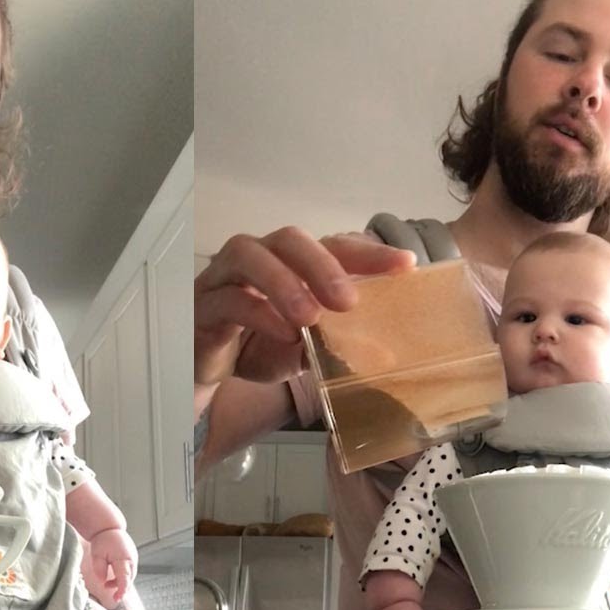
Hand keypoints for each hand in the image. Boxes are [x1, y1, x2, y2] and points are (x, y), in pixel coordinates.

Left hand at [89, 528, 137, 602]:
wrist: (109, 528)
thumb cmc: (103, 540)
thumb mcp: (97, 554)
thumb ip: (99, 569)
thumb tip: (102, 581)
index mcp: (123, 558)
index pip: (124, 578)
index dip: (122, 590)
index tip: (117, 598)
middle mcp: (131, 559)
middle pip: (129, 579)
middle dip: (121, 588)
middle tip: (113, 596)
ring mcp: (133, 559)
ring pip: (129, 576)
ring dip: (120, 583)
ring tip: (107, 585)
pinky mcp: (132, 559)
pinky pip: (129, 572)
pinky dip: (122, 578)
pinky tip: (111, 579)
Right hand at [194, 228, 414, 388]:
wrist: (209, 370)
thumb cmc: (260, 346)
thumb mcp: (307, 349)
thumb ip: (336, 342)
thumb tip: (380, 354)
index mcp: (292, 262)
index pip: (334, 246)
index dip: (370, 254)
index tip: (405, 266)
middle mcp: (260, 257)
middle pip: (289, 239)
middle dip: (321, 264)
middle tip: (346, 300)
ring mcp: (226, 276)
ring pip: (249, 254)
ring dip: (284, 282)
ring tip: (308, 318)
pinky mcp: (204, 303)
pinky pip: (229, 297)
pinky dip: (258, 312)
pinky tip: (281, 333)